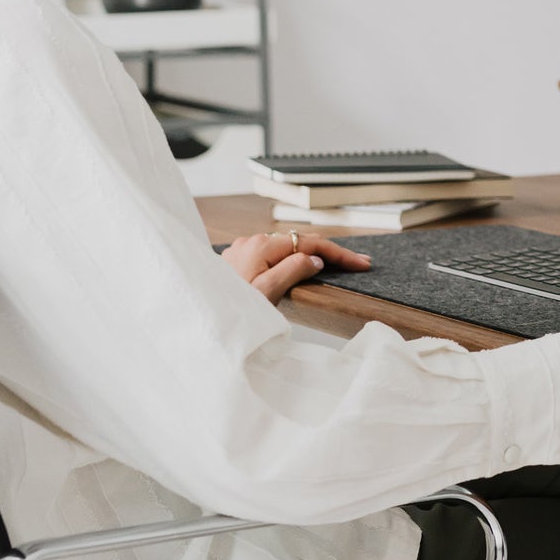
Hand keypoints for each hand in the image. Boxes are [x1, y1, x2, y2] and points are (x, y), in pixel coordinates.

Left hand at [219, 231, 372, 303]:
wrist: (197, 318)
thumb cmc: (229, 309)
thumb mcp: (268, 291)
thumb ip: (294, 270)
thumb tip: (316, 259)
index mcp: (262, 245)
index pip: (310, 243)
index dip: (339, 253)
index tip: (361, 263)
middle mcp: (251, 242)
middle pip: (299, 243)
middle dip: (328, 252)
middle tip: (356, 263)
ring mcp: (242, 251)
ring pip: (284, 249)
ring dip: (310, 255)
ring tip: (334, 265)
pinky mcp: (237, 262)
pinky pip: (271, 256)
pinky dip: (290, 260)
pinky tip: (300, 267)